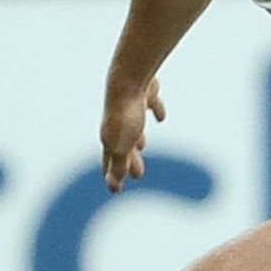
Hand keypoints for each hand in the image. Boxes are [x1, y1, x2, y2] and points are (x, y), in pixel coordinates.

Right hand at [101, 78, 166, 193]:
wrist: (128, 80)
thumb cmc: (124, 116)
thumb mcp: (123, 147)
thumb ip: (118, 166)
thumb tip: (112, 187)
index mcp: (110, 138)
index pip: (110, 162)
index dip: (112, 176)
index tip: (115, 190)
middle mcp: (117, 124)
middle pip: (123, 147)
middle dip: (130, 162)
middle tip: (138, 175)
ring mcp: (130, 108)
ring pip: (133, 128)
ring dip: (137, 139)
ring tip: (142, 145)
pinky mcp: (144, 95)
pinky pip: (150, 106)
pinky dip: (155, 112)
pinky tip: (161, 117)